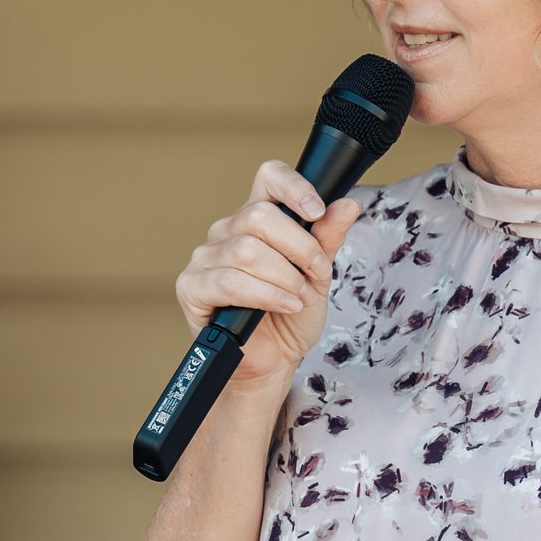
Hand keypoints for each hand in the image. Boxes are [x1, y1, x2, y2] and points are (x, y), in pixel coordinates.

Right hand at [173, 159, 363, 389]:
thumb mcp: (318, 277)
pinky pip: (230, 281)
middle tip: (315, 275)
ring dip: (285, 277)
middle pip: (260, 215)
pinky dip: (265, 294)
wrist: (272, 362)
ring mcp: (205, 257)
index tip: (317, 210)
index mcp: (257, 219)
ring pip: (247, 250)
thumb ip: (327, 239)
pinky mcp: (191, 287)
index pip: (269, 178)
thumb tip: (348, 204)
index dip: (293, 186)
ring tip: (299, 298)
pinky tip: (283, 305)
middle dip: (299, 247)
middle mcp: (227, 231)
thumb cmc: (289, 317)